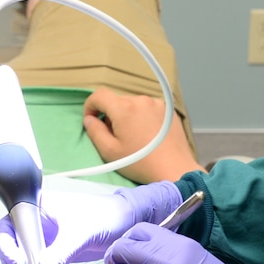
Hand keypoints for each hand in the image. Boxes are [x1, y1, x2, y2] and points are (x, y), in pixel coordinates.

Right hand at [0, 180, 180, 263]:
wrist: (124, 224)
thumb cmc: (105, 215)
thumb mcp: (83, 231)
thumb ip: (63, 249)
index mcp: (37, 207)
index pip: (9, 224)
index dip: (8, 244)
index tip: (20, 261)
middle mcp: (35, 223)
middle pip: (9, 245)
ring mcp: (41, 240)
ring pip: (17, 259)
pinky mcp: (49, 254)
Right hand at [83, 89, 202, 183]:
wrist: (174, 169)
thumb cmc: (140, 163)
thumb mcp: (110, 152)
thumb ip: (94, 132)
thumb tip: (89, 119)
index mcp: (124, 108)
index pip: (99, 95)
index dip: (90, 106)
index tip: (92, 121)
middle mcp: (141, 100)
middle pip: (117, 101)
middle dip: (111, 114)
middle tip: (115, 136)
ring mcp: (157, 103)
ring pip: (133, 104)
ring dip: (128, 115)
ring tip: (134, 136)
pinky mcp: (169, 109)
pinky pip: (148, 108)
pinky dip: (143, 116)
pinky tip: (148, 134)